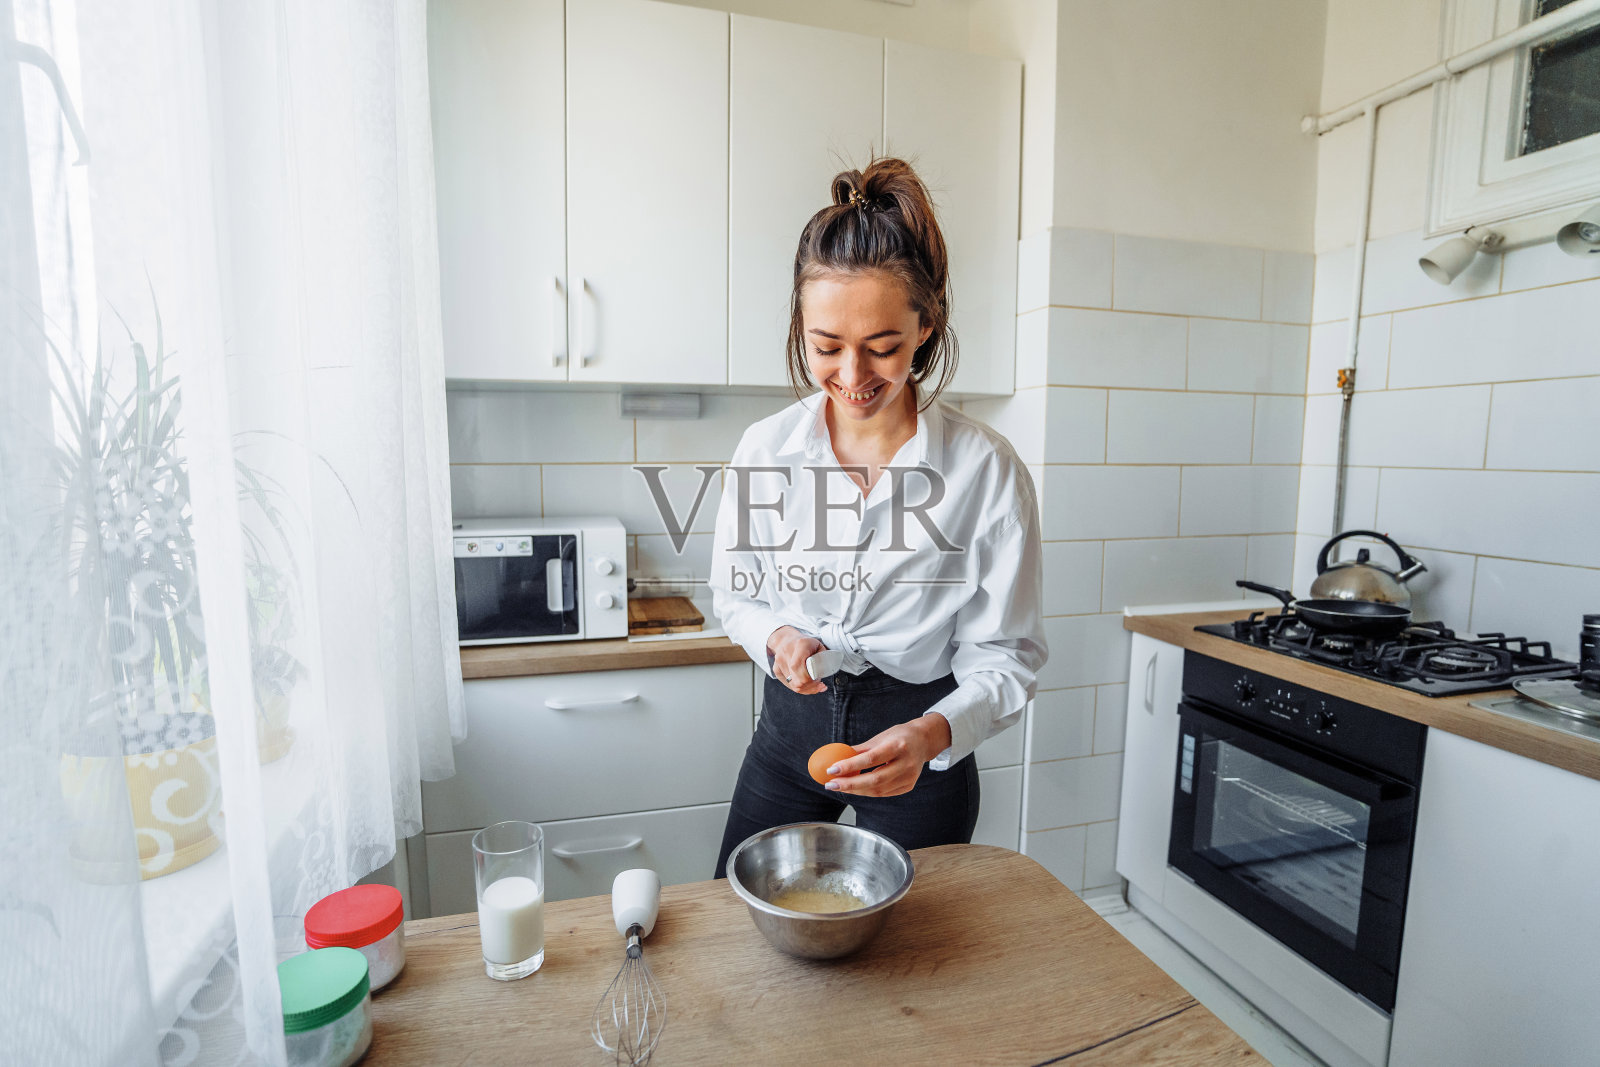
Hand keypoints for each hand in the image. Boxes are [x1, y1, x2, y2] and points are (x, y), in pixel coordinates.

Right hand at [767, 626, 826, 694]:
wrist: (786, 639)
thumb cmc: (805, 643)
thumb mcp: (818, 645)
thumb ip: (823, 658)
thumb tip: (824, 672)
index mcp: (800, 644)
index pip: (799, 667)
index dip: (809, 678)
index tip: (818, 679)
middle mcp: (786, 652)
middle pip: (797, 679)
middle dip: (810, 686)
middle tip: (819, 684)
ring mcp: (779, 662)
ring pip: (793, 685)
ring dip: (806, 688)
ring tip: (815, 686)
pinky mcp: (776, 670)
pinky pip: (789, 684)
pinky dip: (799, 688)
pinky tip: (806, 686)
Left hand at [824, 714, 952, 797]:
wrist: (924, 741)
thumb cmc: (900, 736)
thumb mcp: (880, 737)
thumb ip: (860, 750)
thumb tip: (837, 757)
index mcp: (898, 746)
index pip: (871, 759)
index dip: (850, 765)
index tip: (832, 769)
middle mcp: (906, 763)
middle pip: (875, 779)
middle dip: (850, 784)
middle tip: (831, 784)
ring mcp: (909, 777)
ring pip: (878, 790)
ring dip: (856, 790)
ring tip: (839, 786)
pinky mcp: (908, 785)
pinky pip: (884, 793)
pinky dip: (868, 792)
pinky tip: (855, 788)